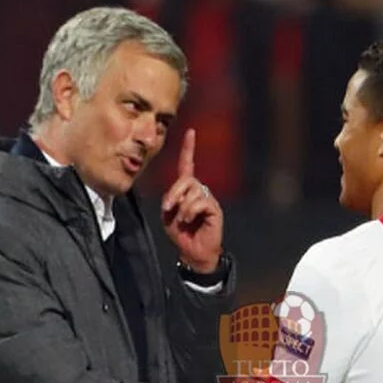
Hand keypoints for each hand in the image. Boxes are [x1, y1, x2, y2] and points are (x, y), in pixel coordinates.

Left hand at [161, 129, 223, 272]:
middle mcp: (199, 190)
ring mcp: (208, 199)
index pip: (188, 165)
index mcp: (187, 189)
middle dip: (174, 193)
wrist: (192, 251)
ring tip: (182, 220)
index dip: (189, 148)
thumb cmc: (181, 233)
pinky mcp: (214, 209)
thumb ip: (170, 199)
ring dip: (182, 207)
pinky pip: (200, 202)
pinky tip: (189, 221)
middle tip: (168, 209)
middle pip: (186, 179)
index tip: (191, 131)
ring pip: (192, 192)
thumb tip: (176, 194)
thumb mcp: (168, 215)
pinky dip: (190, 212)